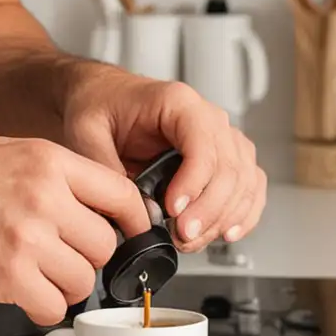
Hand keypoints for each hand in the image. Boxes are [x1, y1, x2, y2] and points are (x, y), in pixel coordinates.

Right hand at [0, 136, 151, 326]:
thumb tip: (94, 199)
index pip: (121, 193)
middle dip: (88, 258)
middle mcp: (45, 196)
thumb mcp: (11, 151)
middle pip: (105, 243)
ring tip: (39, 277)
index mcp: (50, 161)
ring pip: (83, 279)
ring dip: (66, 286)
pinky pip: (54, 306)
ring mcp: (29, 236)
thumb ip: (55, 173)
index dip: (132, 220)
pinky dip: (44, 308)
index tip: (130, 233)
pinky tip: (25, 294)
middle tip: (63, 257)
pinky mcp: (10, 275)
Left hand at [60, 66, 266, 254]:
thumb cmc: (98, 104)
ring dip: (223, 217)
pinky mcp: (222, 157)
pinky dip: (242, 212)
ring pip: (244, 180)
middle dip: (208, 210)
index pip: (204, 144)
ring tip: (191, 240)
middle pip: (230, 167)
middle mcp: (206, 117)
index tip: (173, 212)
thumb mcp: (87, 131)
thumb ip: (107, 171)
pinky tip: (226, 232)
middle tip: (181, 236)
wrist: (101, 95)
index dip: (194, 183)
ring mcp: (219, 137)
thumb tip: (135, 213)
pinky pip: (249, 184)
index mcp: (177, 102)